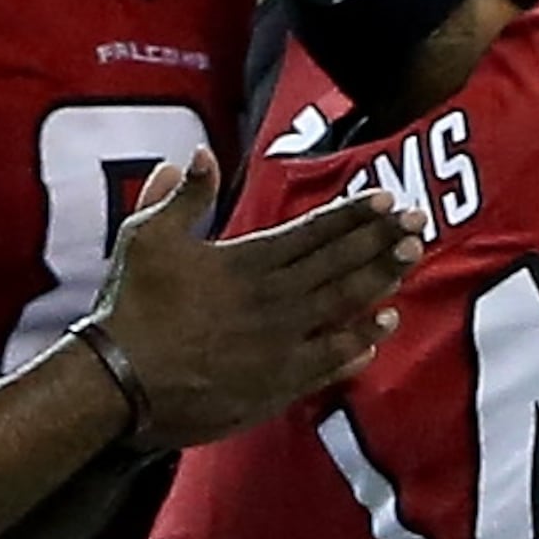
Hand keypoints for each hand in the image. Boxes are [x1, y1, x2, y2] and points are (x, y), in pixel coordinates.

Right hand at [93, 151, 420, 446]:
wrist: (118, 383)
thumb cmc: (129, 308)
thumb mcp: (145, 238)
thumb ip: (181, 196)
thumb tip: (198, 153)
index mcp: (246, 262)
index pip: (313, 232)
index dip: (353, 216)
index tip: (388, 200)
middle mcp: (273, 300)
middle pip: (340, 265)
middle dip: (382, 241)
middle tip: (420, 225)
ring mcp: (279, 345)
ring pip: (343, 308)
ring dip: (380, 284)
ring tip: (410, 264)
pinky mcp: (275, 385)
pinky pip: (328, 362)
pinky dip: (358, 345)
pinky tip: (381, 332)